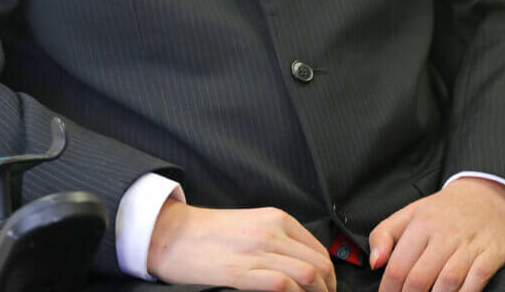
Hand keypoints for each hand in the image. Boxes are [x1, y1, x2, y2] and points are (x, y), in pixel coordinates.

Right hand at [147, 199, 336, 291]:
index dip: (329, 275)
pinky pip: (283, 284)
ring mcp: (258, 251)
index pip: (319, 249)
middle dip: (328, 289)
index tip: (327, 289)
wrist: (175, 234)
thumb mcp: (252, 224)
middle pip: (319, 264)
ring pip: (308, 275)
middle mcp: (272, 232)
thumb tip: (304, 267)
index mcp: (277, 219)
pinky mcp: (242, 271)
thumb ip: (278, 239)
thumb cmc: (210, 234)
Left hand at [369, 176, 504, 291]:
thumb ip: (384, 234)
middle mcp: (443, 233)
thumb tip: (374, 263)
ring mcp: (468, 245)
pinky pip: (475, 283)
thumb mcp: (409, 213)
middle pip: (420, 278)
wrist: (484, 196)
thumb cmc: (442, 211)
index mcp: (420, 223)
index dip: (389, 289)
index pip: (398, 265)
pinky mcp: (490, 255)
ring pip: (447, 284)